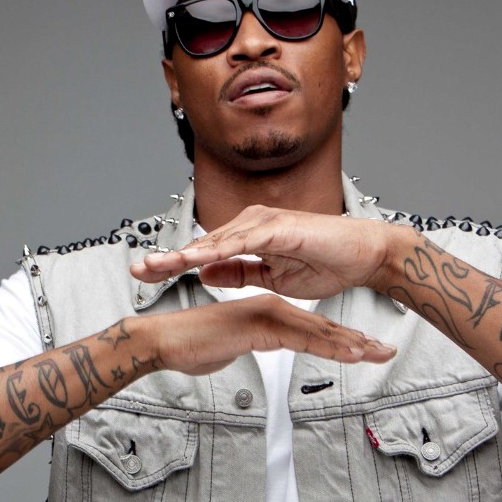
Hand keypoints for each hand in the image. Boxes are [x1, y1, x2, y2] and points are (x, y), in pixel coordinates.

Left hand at [130, 205, 394, 299]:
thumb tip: (207, 274)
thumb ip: (240, 273)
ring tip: (158, 266)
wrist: (363, 255)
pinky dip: (220, 250)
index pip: (206, 253)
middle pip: (203, 244)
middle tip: (139, 271)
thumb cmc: (326, 263)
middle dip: (170, 258)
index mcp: (250, 237)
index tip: (149, 275)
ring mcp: (266, 223)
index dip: (176, 264)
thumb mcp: (273, 277)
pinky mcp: (281, 228)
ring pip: (217, 240)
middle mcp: (254, 225)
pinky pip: (245, 241)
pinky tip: (199, 260)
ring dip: (187, 253)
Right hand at [136, 295, 395, 375]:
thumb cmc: (192, 344)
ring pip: (317, 330)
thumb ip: (251, 341)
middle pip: (320, 327)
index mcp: (267, 310)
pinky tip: (351, 354)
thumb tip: (258, 345)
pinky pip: (301, 337)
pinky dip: (328, 346)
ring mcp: (267, 314)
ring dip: (350, 343)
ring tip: (378, 354)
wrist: (164, 341)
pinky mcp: (260, 325)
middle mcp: (271, 307)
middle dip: (355, 340)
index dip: (339, 339)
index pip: (310, 328)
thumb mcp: (231, 344)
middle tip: (383, 351)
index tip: (363, 350)